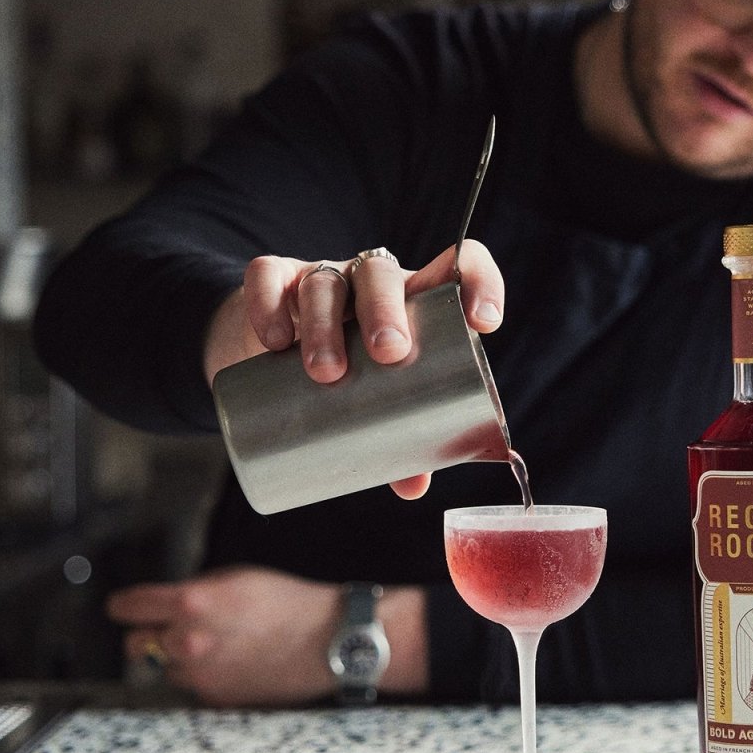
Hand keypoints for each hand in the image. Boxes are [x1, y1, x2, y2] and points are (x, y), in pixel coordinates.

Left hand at [107, 565, 427, 707]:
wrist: (327, 641)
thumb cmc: (290, 603)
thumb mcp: (239, 577)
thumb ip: (196, 590)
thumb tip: (170, 602)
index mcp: (191, 603)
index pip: (128, 607)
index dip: (123, 605)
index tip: (122, 607)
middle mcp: (188, 642)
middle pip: (135, 644)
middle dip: (148, 634)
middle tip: (168, 626)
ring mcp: (200, 675)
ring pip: (164, 667)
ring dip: (177, 656)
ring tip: (217, 642)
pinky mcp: (216, 697)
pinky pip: (193, 685)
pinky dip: (203, 674)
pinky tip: (234, 659)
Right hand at [203, 239, 503, 497]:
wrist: (273, 354)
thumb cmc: (352, 377)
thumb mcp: (381, 402)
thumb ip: (401, 440)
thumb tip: (414, 486)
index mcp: (416, 300)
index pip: (459, 266)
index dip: (479, 282)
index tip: (485, 322)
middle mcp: (372, 281)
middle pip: (382, 273)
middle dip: (387, 311)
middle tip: (388, 354)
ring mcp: (322, 277)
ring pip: (326, 281)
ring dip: (326, 323)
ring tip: (327, 373)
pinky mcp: (274, 282)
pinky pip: (268, 277)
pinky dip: (269, 304)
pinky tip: (274, 341)